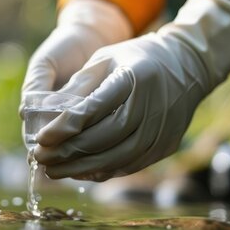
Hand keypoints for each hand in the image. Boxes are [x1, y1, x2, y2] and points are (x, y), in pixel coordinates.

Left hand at [34, 0, 229, 180]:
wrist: (188, 65)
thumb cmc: (137, 58)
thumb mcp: (106, 58)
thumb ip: (79, 85)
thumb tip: (46, 114)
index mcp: (133, 79)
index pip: (92, 110)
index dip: (64, 128)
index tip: (40, 139)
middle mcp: (150, 107)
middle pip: (102, 139)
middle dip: (67, 152)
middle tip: (40, 158)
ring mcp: (161, 130)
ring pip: (115, 158)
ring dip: (80, 168)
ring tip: (53, 171)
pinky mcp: (166, 145)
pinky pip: (129, 165)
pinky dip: (102, 171)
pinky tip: (80, 171)